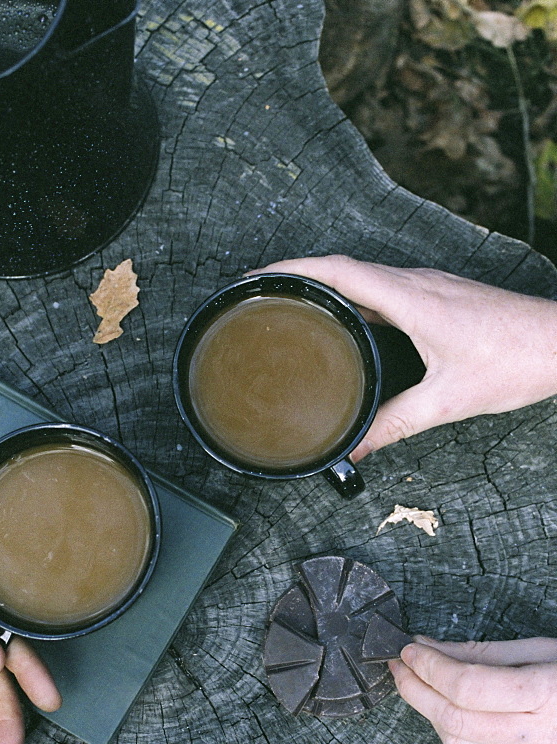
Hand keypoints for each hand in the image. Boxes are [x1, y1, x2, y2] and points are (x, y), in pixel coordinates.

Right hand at [253, 256, 556, 459]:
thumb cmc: (517, 360)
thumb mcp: (447, 401)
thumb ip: (394, 424)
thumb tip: (355, 446)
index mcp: (411, 298)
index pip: (338, 270)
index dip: (291, 268)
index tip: (257, 276)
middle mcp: (416, 283)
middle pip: (343, 267)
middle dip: (298, 275)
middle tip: (263, 293)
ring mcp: (429, 286)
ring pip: (365, 277)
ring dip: (327, 285)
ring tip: (294, 304)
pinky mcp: (440, 296)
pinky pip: (385, 288)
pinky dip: (355, 298)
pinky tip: (349, 321)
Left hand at [390, 636, 556, 743]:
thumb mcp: (544, 650)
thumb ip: (484, 654)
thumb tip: (431, 648)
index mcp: (546, 696)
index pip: (466, 686)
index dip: (428, 667)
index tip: (408, 650)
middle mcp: (540, 738)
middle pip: (454, 721)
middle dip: (416, 692)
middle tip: (399, 667)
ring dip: (432, 715)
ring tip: (422, 686)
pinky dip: (458, 737)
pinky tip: (454, 714)